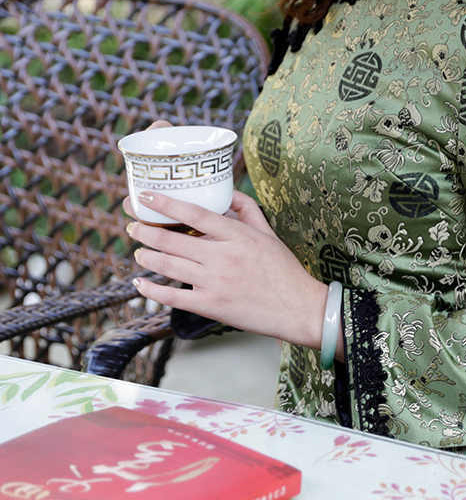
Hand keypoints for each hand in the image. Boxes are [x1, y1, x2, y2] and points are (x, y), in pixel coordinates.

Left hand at [128, 189, 339, 356]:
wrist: (296, 308)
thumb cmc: (283, 270)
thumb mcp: (268, 233)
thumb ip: (247, 209)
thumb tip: (228, 191)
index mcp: (237, 235)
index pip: (194, 214)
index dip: (166, 204)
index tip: (146, 197)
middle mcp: (223, 257)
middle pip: (173, 240)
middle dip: (146, 231)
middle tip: (133, 225)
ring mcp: (215, 282)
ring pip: (168, 266)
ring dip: (146, 256)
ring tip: (139, 251)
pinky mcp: (210, 306)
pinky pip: (172, 297)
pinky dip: (151, 290)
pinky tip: (140, 283)